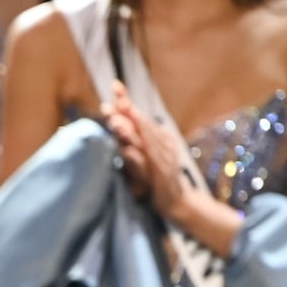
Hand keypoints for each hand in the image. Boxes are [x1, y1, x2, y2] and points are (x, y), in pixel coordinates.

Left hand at [105, 79, 192, 215]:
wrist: (177, 201)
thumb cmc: (157, 176)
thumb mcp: (144, 153)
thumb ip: (132, 137)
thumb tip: (117, 117)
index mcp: (157, 136)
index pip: (139, 115)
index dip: (127, 101)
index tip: (114, 85)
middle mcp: (161, 144)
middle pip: (140, 125)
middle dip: (125, 113)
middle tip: (109, 104)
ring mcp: (162, 160)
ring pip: (143, 143)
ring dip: (129, 132)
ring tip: (115, 122)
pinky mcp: (160, 178)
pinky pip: (147, 167)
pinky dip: (136, 158)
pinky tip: (127, 152)